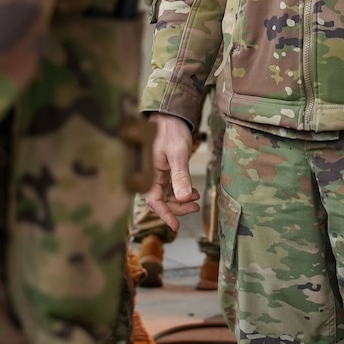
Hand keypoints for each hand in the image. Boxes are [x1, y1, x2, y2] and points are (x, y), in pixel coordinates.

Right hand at [143, 114, 201, 230]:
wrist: (170, 116)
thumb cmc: (171, 131)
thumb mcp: (178, 154)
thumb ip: (180, 176)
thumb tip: (183, 198)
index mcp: (148, 173)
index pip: (154, 201)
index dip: (165, 215)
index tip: (176, 226)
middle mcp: (149, 175)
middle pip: (161, 200)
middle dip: (178, 207)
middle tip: (195, 208)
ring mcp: (155, 174)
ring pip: (166, 196)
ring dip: (180, 200)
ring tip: (196, 199)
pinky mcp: (161, 171)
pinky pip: (168, 188)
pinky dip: (180, 192)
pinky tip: (191, 191)